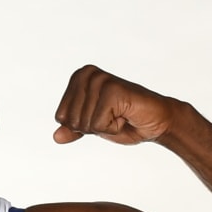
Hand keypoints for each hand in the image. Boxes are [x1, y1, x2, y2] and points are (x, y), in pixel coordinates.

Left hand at [53, 66, 176, 146]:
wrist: (155, 122)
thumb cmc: (125, 122)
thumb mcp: (93, 127)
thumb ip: (74, 129)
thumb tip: (55, 137)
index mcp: (78, 78)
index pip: (61, 117)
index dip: (82, 126)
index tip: (102, 116)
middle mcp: (87, 74)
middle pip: (71, 121)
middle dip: (92, 128)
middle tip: (113, 116)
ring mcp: (100, 80)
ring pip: (84, 124)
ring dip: (104, 127)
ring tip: (120, 115)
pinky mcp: (112, 89)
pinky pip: (98, 124)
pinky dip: (113, 128)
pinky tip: (125, 116)